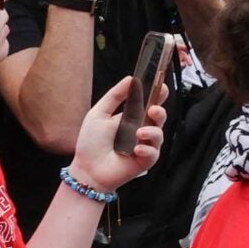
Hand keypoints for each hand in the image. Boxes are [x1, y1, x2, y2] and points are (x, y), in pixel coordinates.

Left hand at [70, 76, 162, 193]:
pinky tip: (136, 149)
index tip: (162, 86)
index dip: (159, 94)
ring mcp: (146, 145)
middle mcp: (142, 129)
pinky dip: (147, 149)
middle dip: (160, 112)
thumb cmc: (91, 142)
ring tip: (139, 133)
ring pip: (159, 134)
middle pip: (160, 117)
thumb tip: (131, 78)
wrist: (87, 169)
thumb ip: (115, 96)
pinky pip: (154, 152)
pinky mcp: (146, 160)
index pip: (150, 103)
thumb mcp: (99, 114)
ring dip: (152, 132)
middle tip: (152, 110)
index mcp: (133, 117)